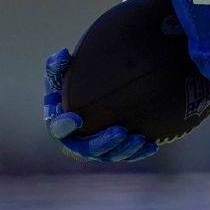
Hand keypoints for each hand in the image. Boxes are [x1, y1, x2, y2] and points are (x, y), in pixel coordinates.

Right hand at [43, 48, 157, 162]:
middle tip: (121, 131)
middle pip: (88, 149)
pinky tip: (152, 145)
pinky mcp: (113, 152)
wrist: (90, 101)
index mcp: (60, 125)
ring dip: (124, 149)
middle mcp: (75, 143)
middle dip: (104, 142)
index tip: (77, 118)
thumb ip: (58, 66)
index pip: (58, 129)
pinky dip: (139, 152)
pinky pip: (127, 156)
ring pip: (110, 155)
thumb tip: (62, 53)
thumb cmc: (72, 90)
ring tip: (138, 139)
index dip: (65, 126)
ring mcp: (96, 151)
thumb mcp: (61, 77)